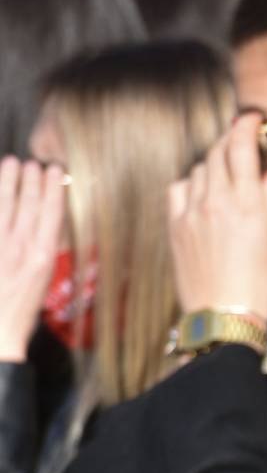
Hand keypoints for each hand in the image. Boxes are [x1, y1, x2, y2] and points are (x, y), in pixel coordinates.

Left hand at [0, 156, 66, 361]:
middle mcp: (21, 248)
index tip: (54, 171)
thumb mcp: (42, 279)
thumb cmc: (20, 310)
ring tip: (10, 165)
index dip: (52, 189)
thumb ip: (44, 250)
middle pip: (27, 204)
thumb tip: (49, 227)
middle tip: (30, 162)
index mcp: (43, 257)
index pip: (51, 213)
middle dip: (29, 180)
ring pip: (3, 206)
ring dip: (7, 183)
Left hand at [168, 112, 266, 322]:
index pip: (240, 148)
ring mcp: (190, 213)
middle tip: (241, 139)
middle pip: (217, 152)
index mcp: (246, 205)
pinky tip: (202, 192)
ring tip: (227, 172)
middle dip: (230, 139)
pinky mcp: (175, 226)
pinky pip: (178, 188)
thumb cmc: (259, 285)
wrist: (224, 316)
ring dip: (213, 162)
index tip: (251, 118)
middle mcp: (215, 202)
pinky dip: (191, 182)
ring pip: (199, 168)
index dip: (245, 125)